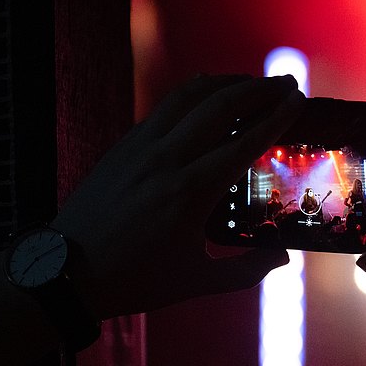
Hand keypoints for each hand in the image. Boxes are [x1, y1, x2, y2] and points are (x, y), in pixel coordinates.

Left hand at [54, 74, 306, 318]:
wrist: (67, 273)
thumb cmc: (135, 280)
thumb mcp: (197, 282)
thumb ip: (247, 270)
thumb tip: (283, 257)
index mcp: (190, 192)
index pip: (244, 142)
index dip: (276, 117)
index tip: (298, 100)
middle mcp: (167, 160)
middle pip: (220, 106)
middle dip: (258, 89)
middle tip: (285, 84)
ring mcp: (141, 147)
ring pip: (189, 96)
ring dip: (226, 83)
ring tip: (251, 82)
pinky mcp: (123, 146)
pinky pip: (165, 107)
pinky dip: (193, 94)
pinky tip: (208, 97)